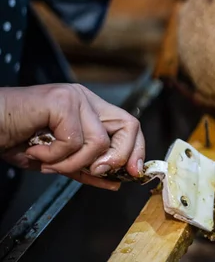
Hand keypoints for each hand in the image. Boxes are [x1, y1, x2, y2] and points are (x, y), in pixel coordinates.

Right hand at [0, 84, 144, 190]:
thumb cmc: (14, 138)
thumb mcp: (58, 160)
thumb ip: (86, 167)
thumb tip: (115, 181)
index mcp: (89, 109)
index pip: (129, 125)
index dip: (136, 150)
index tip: (133, 173)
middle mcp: (86, 99)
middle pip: (129, 126)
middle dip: (118, 157)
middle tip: (95, 171)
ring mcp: (76, 98)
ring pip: (99, 142)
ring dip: (72, 162)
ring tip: (47, 158)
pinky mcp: (63, 102)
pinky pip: (73, 141)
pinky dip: (53, 155)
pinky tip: (35, 148)